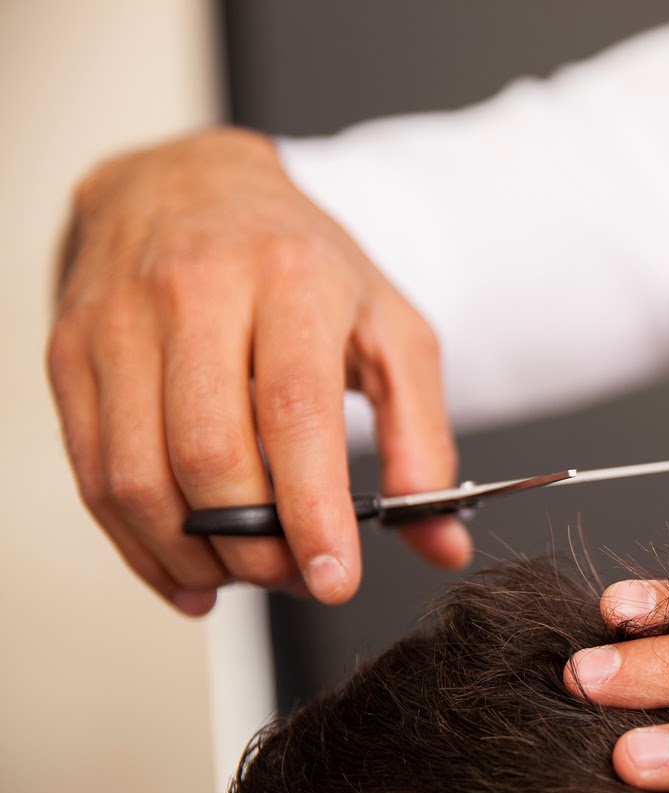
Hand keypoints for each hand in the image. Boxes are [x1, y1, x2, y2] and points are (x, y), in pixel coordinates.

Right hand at [47, 127, 469, 614]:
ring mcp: (120, 321)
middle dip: (254, 544)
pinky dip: (138, 543)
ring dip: (193, 552)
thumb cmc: (298, 263)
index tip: (333, 578)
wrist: (188, 184)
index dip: (312, 509)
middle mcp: (195, 291)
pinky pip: (92, 474)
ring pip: (138, 474)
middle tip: (293, 574)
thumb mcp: (391, 331)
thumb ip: (423, 440)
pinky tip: (187, 567)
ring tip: (245, 573)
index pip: (295, 410)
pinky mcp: (71, 354)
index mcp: (290, 277)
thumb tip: (443, 541)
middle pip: (209, 452)